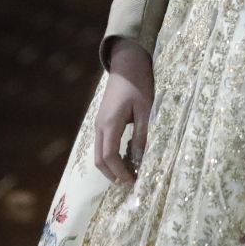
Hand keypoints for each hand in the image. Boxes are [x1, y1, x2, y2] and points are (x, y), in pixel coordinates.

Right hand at [94, 39, 153, 182]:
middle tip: (131, 182)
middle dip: (113, 174)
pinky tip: (126, 157)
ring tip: (129, 173)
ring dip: (111, 166)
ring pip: (99, 153)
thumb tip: (141, 159)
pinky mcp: (102, 120)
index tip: (133, 181)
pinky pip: (102, 144)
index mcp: (110, 124)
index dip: (120, 172)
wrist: (127, 63)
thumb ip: (142, 134)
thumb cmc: (139, 83)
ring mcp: (99, 123)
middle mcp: (100, 126)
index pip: (109, 157)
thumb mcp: (146, 109)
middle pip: (99, 159)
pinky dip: (110, 156)